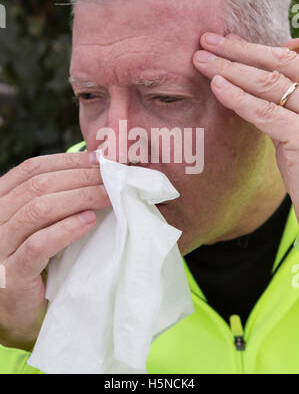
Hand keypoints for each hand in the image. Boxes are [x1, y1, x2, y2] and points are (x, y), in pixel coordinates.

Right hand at [0, 151, 109, 349]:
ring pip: (38, 210)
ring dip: (79, 198)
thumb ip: (55, 200)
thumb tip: (96, 172)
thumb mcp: (40, 226)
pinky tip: (89, 221)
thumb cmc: (36, 264)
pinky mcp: (11, 274)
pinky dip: (65, 230)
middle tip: (111, 177)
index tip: (99, 160)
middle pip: (37, 186)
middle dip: (80, 177)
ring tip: (108, 196)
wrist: (19, 314)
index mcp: (1, 202)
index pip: (31, 170)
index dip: (67, 161)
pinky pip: (38, 245)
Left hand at [193, 32, 298, 223]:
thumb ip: (282, 104)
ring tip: (201, 59)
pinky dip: (239, 97)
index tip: (227, 41)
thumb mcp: (296, 129)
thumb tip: (251, 80)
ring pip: (271, 83)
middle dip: (240, 49)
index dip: (256, 48)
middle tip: (207, 39)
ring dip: (231, 67)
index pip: (290, 60)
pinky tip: (217, 86)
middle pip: (280, 64)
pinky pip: (267, 113)